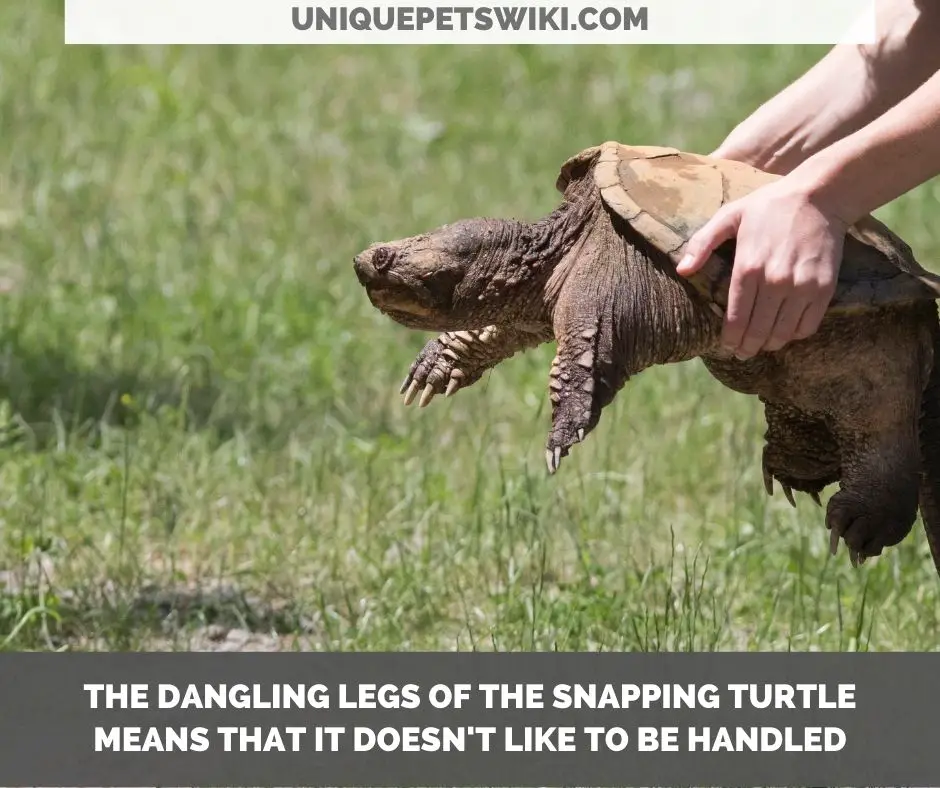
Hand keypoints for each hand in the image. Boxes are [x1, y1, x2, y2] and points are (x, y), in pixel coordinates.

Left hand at [676, 181, 846, 358]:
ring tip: (762, 344)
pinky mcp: (824, 288)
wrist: (820, 196)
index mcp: (748, 268)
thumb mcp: (729, 216)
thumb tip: (682, 270)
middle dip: (747, 348)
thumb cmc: (769, 206)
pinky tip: (786, 331)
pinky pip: (808, 326)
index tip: (727, 346)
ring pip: (783, 334)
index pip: (736, 319)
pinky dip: (795, 334)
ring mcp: (802, 287)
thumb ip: (702, 243)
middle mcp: (775, 282)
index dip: (730, 339)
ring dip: (770, 344)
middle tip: (742, 353)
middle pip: (758, 332)